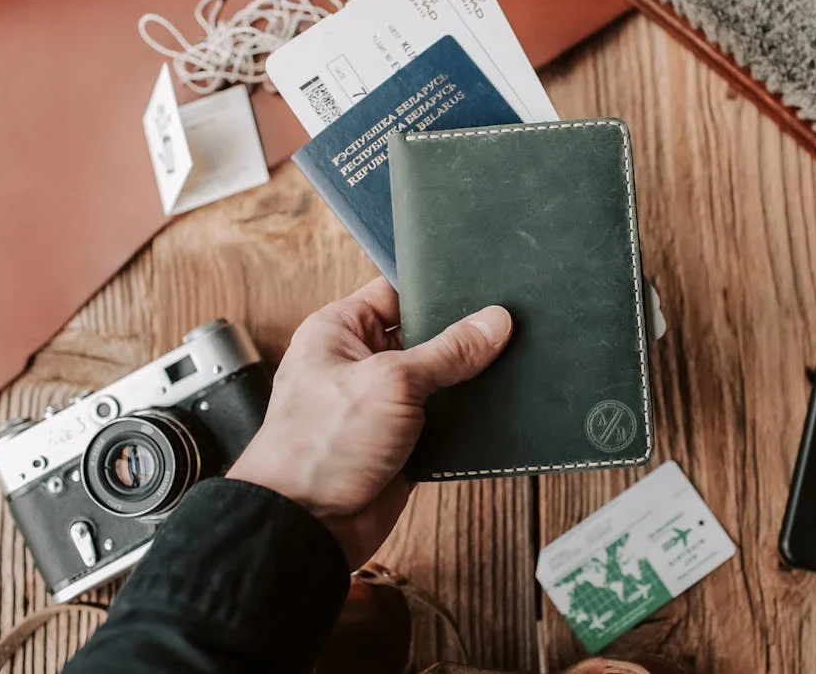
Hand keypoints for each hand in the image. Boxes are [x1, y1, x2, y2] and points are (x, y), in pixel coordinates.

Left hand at [228, 277, 511, 568]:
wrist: (307, 526)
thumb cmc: (318, 446)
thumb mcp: (392, 382)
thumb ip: (448, 351)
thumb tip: (493, 322)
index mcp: (339, 331)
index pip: (396, 292)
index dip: (437, 289)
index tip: (483, 290)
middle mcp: (358, 363)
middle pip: (423, 336)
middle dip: (460, 337)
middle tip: (505, 328)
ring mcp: (380, 404)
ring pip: (438, 380)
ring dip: (465, 381)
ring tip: (507, 365)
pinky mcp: (400, 442)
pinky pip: (442, 420)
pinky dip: (464, 419)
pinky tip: (494, 408)